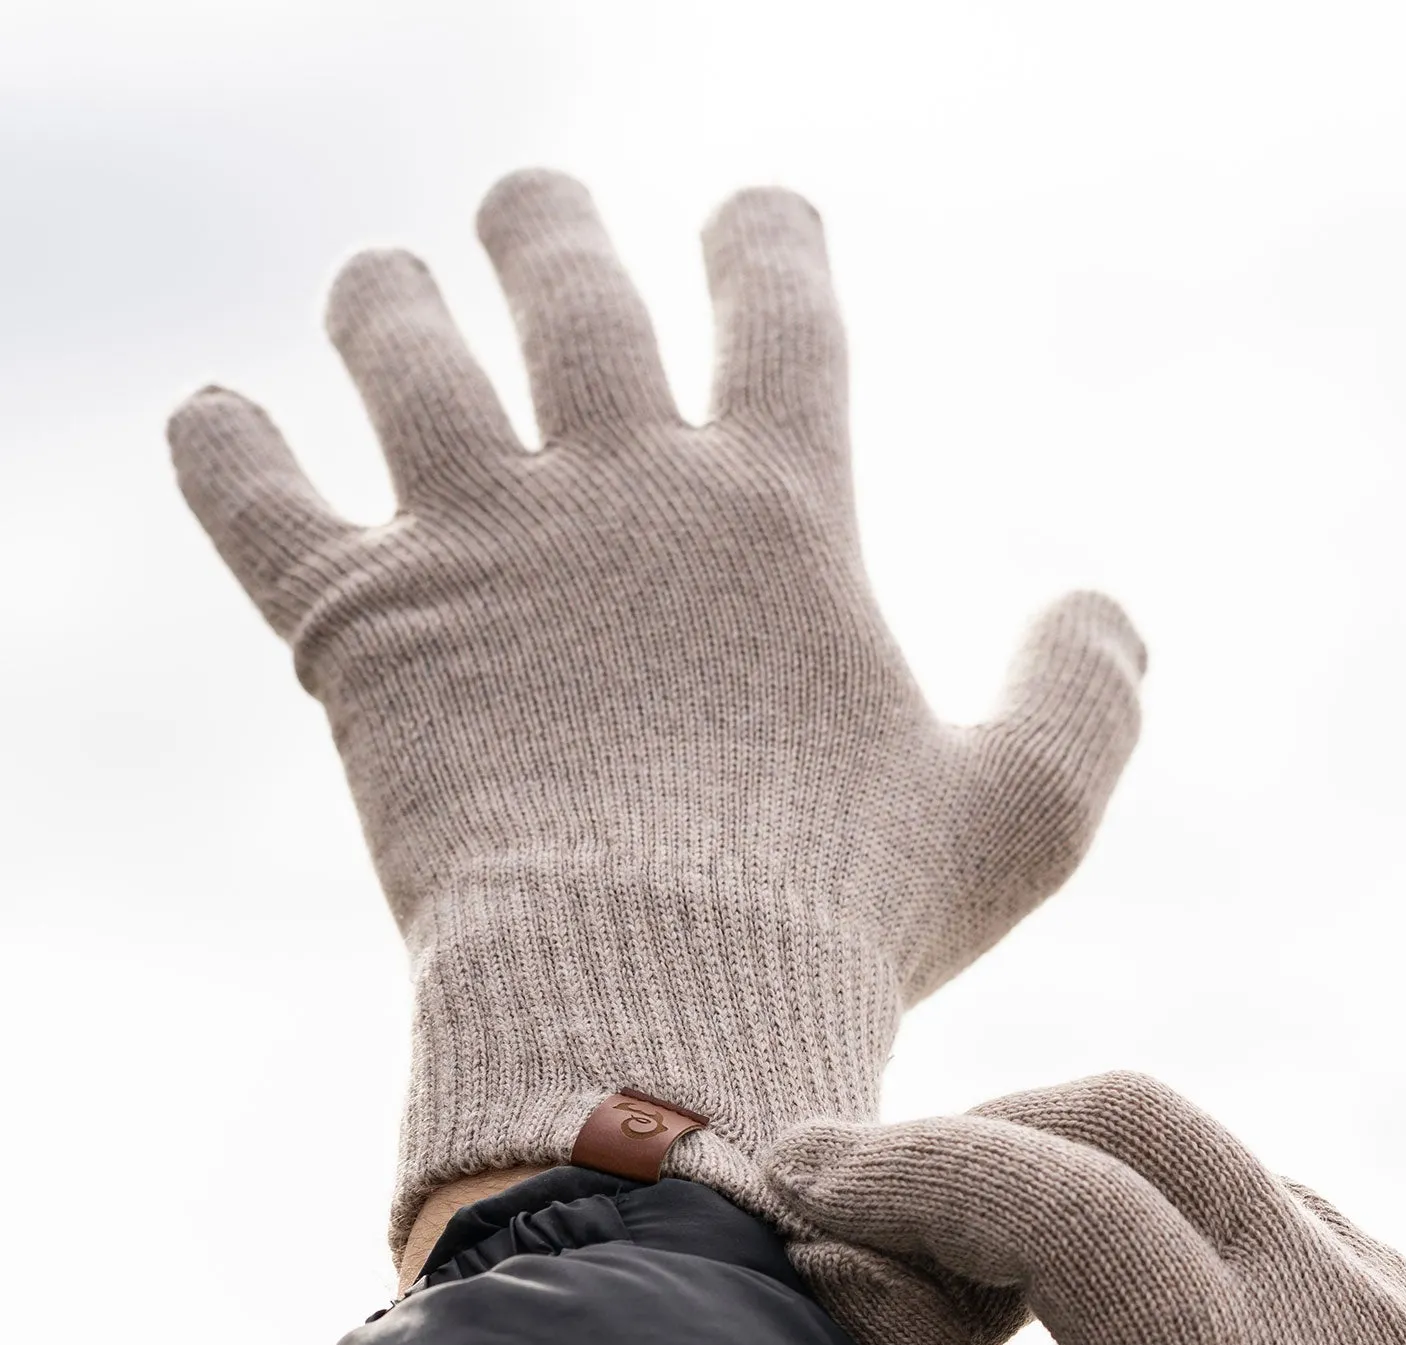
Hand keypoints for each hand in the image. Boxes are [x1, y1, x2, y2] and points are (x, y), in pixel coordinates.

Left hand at [170, 171, 1143, 1248]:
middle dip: (548, 227)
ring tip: (389, 287)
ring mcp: (481, 540)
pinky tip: (219, 417)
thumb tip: (1113, 607)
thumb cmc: (847, 921)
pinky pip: (255, 495)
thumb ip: (1087, 700)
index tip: (752, 209)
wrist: (654, 1000)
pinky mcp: (358, 623)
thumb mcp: (1021, 816)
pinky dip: (226, 447)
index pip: (780, 309)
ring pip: (399, 344)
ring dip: (388, 298)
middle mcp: (623, 486)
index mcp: (778, 512)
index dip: (767, 238)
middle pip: (568, 284)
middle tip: (531, 210)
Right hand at [770, 1072, 1405, 1344]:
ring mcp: (1370, 1274)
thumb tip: (823, 1254)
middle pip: (1125, 1123)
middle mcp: (1343, 1317)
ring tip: (938, 1277)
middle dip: (961, 1145)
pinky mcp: (1362, 1259)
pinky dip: (1092, 1190)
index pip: (1076, 1215)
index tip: (794, 1179)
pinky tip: (1035, 1287)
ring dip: (1023, 1163)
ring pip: (1163, 1131)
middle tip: (846, 1217)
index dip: (917, 1174)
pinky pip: (1203, 1172)